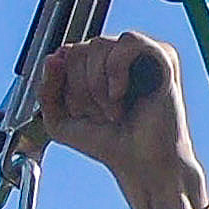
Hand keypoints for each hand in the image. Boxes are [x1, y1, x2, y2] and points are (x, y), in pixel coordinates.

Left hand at [36, 32, 208, 208]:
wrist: (141, 166)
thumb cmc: (109, 145)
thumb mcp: (61, 123)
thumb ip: (47, 92)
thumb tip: (52, 58)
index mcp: (98, 65)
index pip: (66, 54)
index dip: (65, 85)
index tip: (81, 113)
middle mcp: (118, 55)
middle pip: (77, 50)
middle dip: (80, 90)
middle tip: (101, 116)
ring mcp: (141, 53)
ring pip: (98, 45)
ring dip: (97, 87)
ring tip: (114, 112)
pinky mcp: (162, 55)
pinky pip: (127, 43)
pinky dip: (116, 71)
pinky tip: (122, 94)